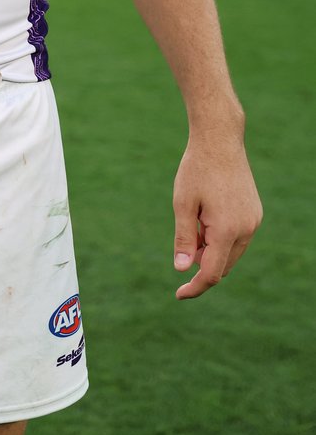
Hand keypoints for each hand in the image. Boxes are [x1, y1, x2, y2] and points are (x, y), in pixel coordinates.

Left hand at [172, 132, 262, 299]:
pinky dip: (221, 237)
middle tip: (184, 239)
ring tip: (195, 219)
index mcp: (227, 230)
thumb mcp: (182, 203)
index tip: (179, 294)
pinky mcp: (255, 213)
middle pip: (222, 264)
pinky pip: (238, 237)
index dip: (194, 286)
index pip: (212, 273)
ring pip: (231, 252)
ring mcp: (253, 221)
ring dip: (211, 249)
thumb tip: (182, 269)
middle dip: (201, 262)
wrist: (219, 140)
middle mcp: (246, 229)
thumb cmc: (196, 170)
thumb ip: (183, 238)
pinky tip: (207, 215)